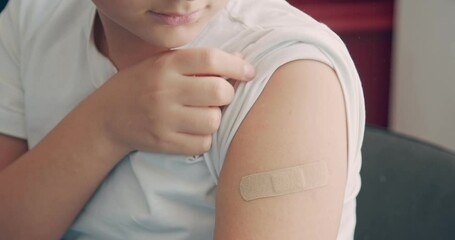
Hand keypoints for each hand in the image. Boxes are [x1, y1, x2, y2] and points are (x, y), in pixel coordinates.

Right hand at [92, 48, 254, 155]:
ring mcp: (163, 119)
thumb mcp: (164, 64)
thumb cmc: (142, 85)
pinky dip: (205, 138)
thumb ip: (200, 62)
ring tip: (204, 114)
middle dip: (228, 94)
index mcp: (166, 65)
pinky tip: (195, 130)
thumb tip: (240, 61)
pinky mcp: (163, 142)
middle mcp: (164, 90)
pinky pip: (203, 143)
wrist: (108, 116)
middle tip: (221, 96)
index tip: (248, 72)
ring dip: (216, 118)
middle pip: (219, 92)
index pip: (211, 60)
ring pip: (213, 121)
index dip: (236, 66)